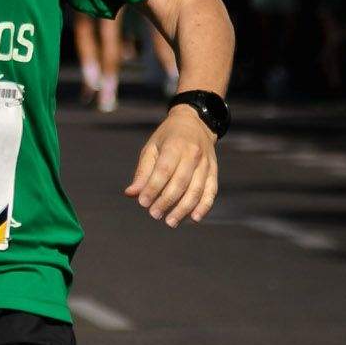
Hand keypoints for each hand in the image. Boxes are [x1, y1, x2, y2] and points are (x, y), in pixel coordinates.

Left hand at [124, 107, 218, 226]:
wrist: (195, 123)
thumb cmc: (168, 138)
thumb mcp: (152, 147)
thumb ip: (143, 171)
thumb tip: (131, 194)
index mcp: (175, 144)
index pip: (163, 170)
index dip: (153, 188)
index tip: (143, 203)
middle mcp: (192, 153)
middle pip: (180, 182)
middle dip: (166, 201)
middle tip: (154, 215)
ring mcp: (206, 163)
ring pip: (196, 190)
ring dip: (183, 209)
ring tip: (170, 222)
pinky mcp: (214, 171)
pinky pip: (211, 191)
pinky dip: (204, 206)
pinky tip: (194, 218)